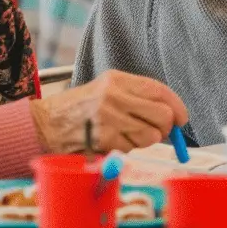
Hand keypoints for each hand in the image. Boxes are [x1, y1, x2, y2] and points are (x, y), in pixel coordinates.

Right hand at [30, 70, 188, 154]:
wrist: (45, 124)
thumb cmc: (80, 108)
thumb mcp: (107, 90)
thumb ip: (138, 98)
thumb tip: (171, 116)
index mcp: (117, 79)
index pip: (159, 90)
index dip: (176, 106)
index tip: (181, 118)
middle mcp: (114, 95)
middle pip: (162, 114)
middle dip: (165, 127)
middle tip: (156, 131)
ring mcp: (109, 117)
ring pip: (150, 136)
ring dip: (144, 141)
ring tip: (125, 135)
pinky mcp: (104, 138)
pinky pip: (131, 148)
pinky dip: (126, 149)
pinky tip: (111, 141)